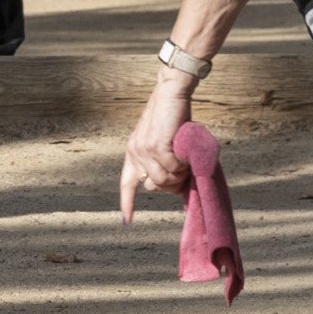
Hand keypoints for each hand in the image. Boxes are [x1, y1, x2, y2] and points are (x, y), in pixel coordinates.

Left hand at [117, 75, 195, 221]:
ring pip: (165, 179)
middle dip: (172, 184)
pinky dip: (184, 164)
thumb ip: (161, 160)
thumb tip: (169, 184)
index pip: (127, 183)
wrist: (171, 92)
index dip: (128, 203)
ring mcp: (144, 150)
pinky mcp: (156, 146)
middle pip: (155, 186)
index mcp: (133, 153)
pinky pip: (174, 168)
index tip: (127, 221)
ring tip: (186, 161)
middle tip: (184, 173)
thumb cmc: (172, 117)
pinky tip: (185, 153)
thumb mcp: (161, 140)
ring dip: (180, 174)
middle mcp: (135, 153)